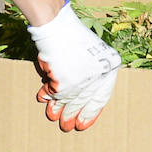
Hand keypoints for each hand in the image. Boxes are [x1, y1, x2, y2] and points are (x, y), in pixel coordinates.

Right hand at [28, 0, 120, 130]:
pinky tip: (43, 99)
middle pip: (83, 101)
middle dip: (72, 114)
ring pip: (68, 100)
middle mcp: (96, 77)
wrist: (57, 25)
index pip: (102, 96)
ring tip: (52, 117)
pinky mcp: (63, 83)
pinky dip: (47, 96)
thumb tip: (76, 95)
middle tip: (67, 126)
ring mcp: (80, 81)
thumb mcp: (90, 51)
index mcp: (108, 67)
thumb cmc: (71, 35)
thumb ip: (87, 71)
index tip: (83, 122)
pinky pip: (53, 93)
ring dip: (58, 109)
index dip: (91, 111)